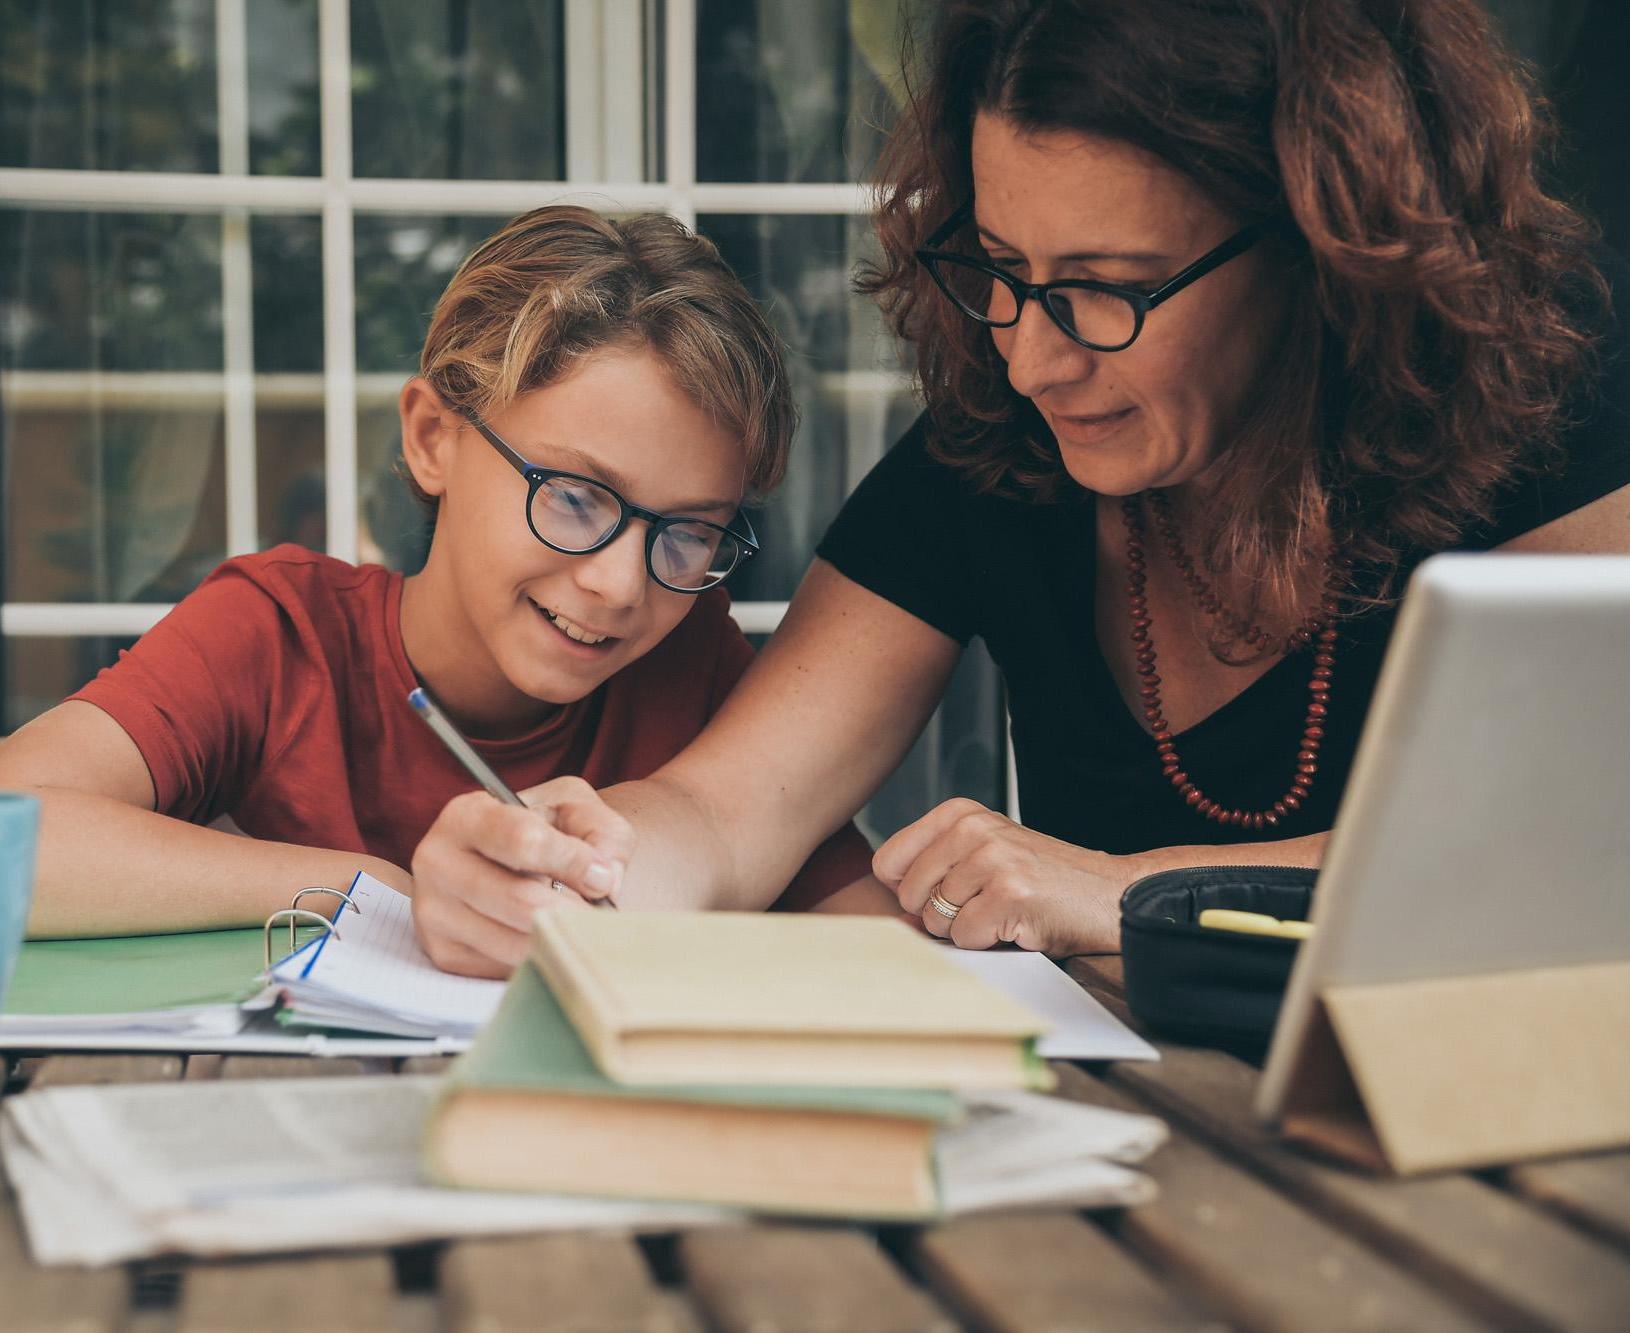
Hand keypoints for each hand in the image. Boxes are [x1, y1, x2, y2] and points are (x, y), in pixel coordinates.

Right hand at [410, 776, 633, 977]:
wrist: (523, 863)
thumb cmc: (552, 831)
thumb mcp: (579, 810)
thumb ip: (601, 835)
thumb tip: (603, 880)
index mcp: (465, 816)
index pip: (523, 842)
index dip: (572, 860)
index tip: (601, 874)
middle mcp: (437, 862)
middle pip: (520, 900)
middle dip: (573, 909)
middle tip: (596, 910)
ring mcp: (434, 912)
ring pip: (516, 942)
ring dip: (560, 936)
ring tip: (575, 921)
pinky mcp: (444, 954)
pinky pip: (506, 968)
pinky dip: (539, 956)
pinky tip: (546, 936)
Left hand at [872, 798, 1126, 956]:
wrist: (1111, 894)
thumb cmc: (1044, 881)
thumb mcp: (985, 853)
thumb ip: (935, 866)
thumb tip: (886, 899)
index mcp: (959, 813)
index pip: (888, 861)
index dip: (909, 890)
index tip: (945, 891)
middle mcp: (972, 828)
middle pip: (909, 895)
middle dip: (940, 915)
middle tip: (985, 904)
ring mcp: (991, 859)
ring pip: (936, 919)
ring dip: (967, 929)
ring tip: (1004, 911)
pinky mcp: (1009, 893)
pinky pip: (965, 937)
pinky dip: (989, 942)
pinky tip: (1018, 923)